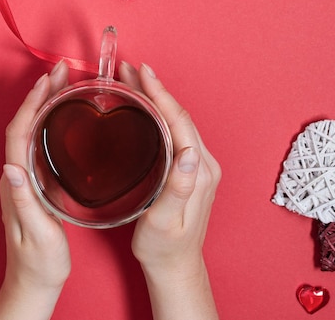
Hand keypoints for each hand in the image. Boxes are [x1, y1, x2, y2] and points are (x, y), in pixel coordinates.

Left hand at [0, 61, 70, 319]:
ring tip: (63, 85)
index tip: (48, 80)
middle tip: (61, 71)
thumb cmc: (38, 262)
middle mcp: (15, 176)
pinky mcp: (33, 184)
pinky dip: (48, 122)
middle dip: (39, 93)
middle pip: (24, 124)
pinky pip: (38, 143)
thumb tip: (13, 165)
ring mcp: (23, 179)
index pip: (19, 133)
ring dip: (43, 104)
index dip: (32, 103)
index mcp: (16, 183)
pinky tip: (63, 118)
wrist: (33, 282)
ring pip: (30, 131)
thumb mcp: (37, 234)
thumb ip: (24, 200)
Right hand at [120, 62, 220, 319]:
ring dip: (157, 98)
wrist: (175, 265)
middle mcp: (203, 164)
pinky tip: (145, 110)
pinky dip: (160, 114)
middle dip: (155, 89)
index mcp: (199, 172)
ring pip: (177, 121)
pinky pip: (175, 132)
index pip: (179, 122)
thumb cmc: (164, 248)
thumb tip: (190, 153)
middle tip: (130, 69)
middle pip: (178, 116)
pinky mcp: (191, 171)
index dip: (160, 94)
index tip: (142, 72)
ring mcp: (199, 166)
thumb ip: (178, 189)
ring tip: (133, 81)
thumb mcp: (165, 223)